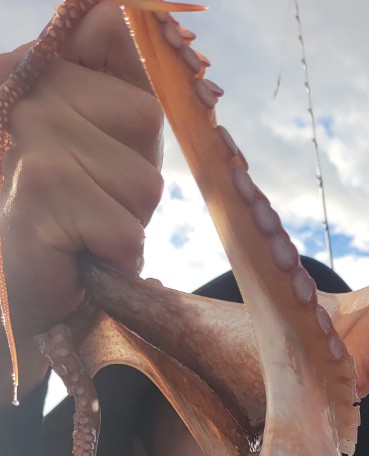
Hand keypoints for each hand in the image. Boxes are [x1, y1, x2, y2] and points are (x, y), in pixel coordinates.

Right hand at [0, 2, 163, 399]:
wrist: (12, 303)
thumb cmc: (65, 226)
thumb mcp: (96, 143)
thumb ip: (114, 78)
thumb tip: (140, 6)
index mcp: (33, 66)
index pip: (115, 29)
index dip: (130, 103)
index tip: (102, 147)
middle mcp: (20, 88)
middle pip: (146, 118)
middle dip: (135, 178)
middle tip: (92, 207)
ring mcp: (27, 136)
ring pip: (143, 182)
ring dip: (125, 223)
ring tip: (83, 234)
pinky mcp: (40, 192)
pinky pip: (126, 230)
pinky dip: (113, 258)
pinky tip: (74, 257)